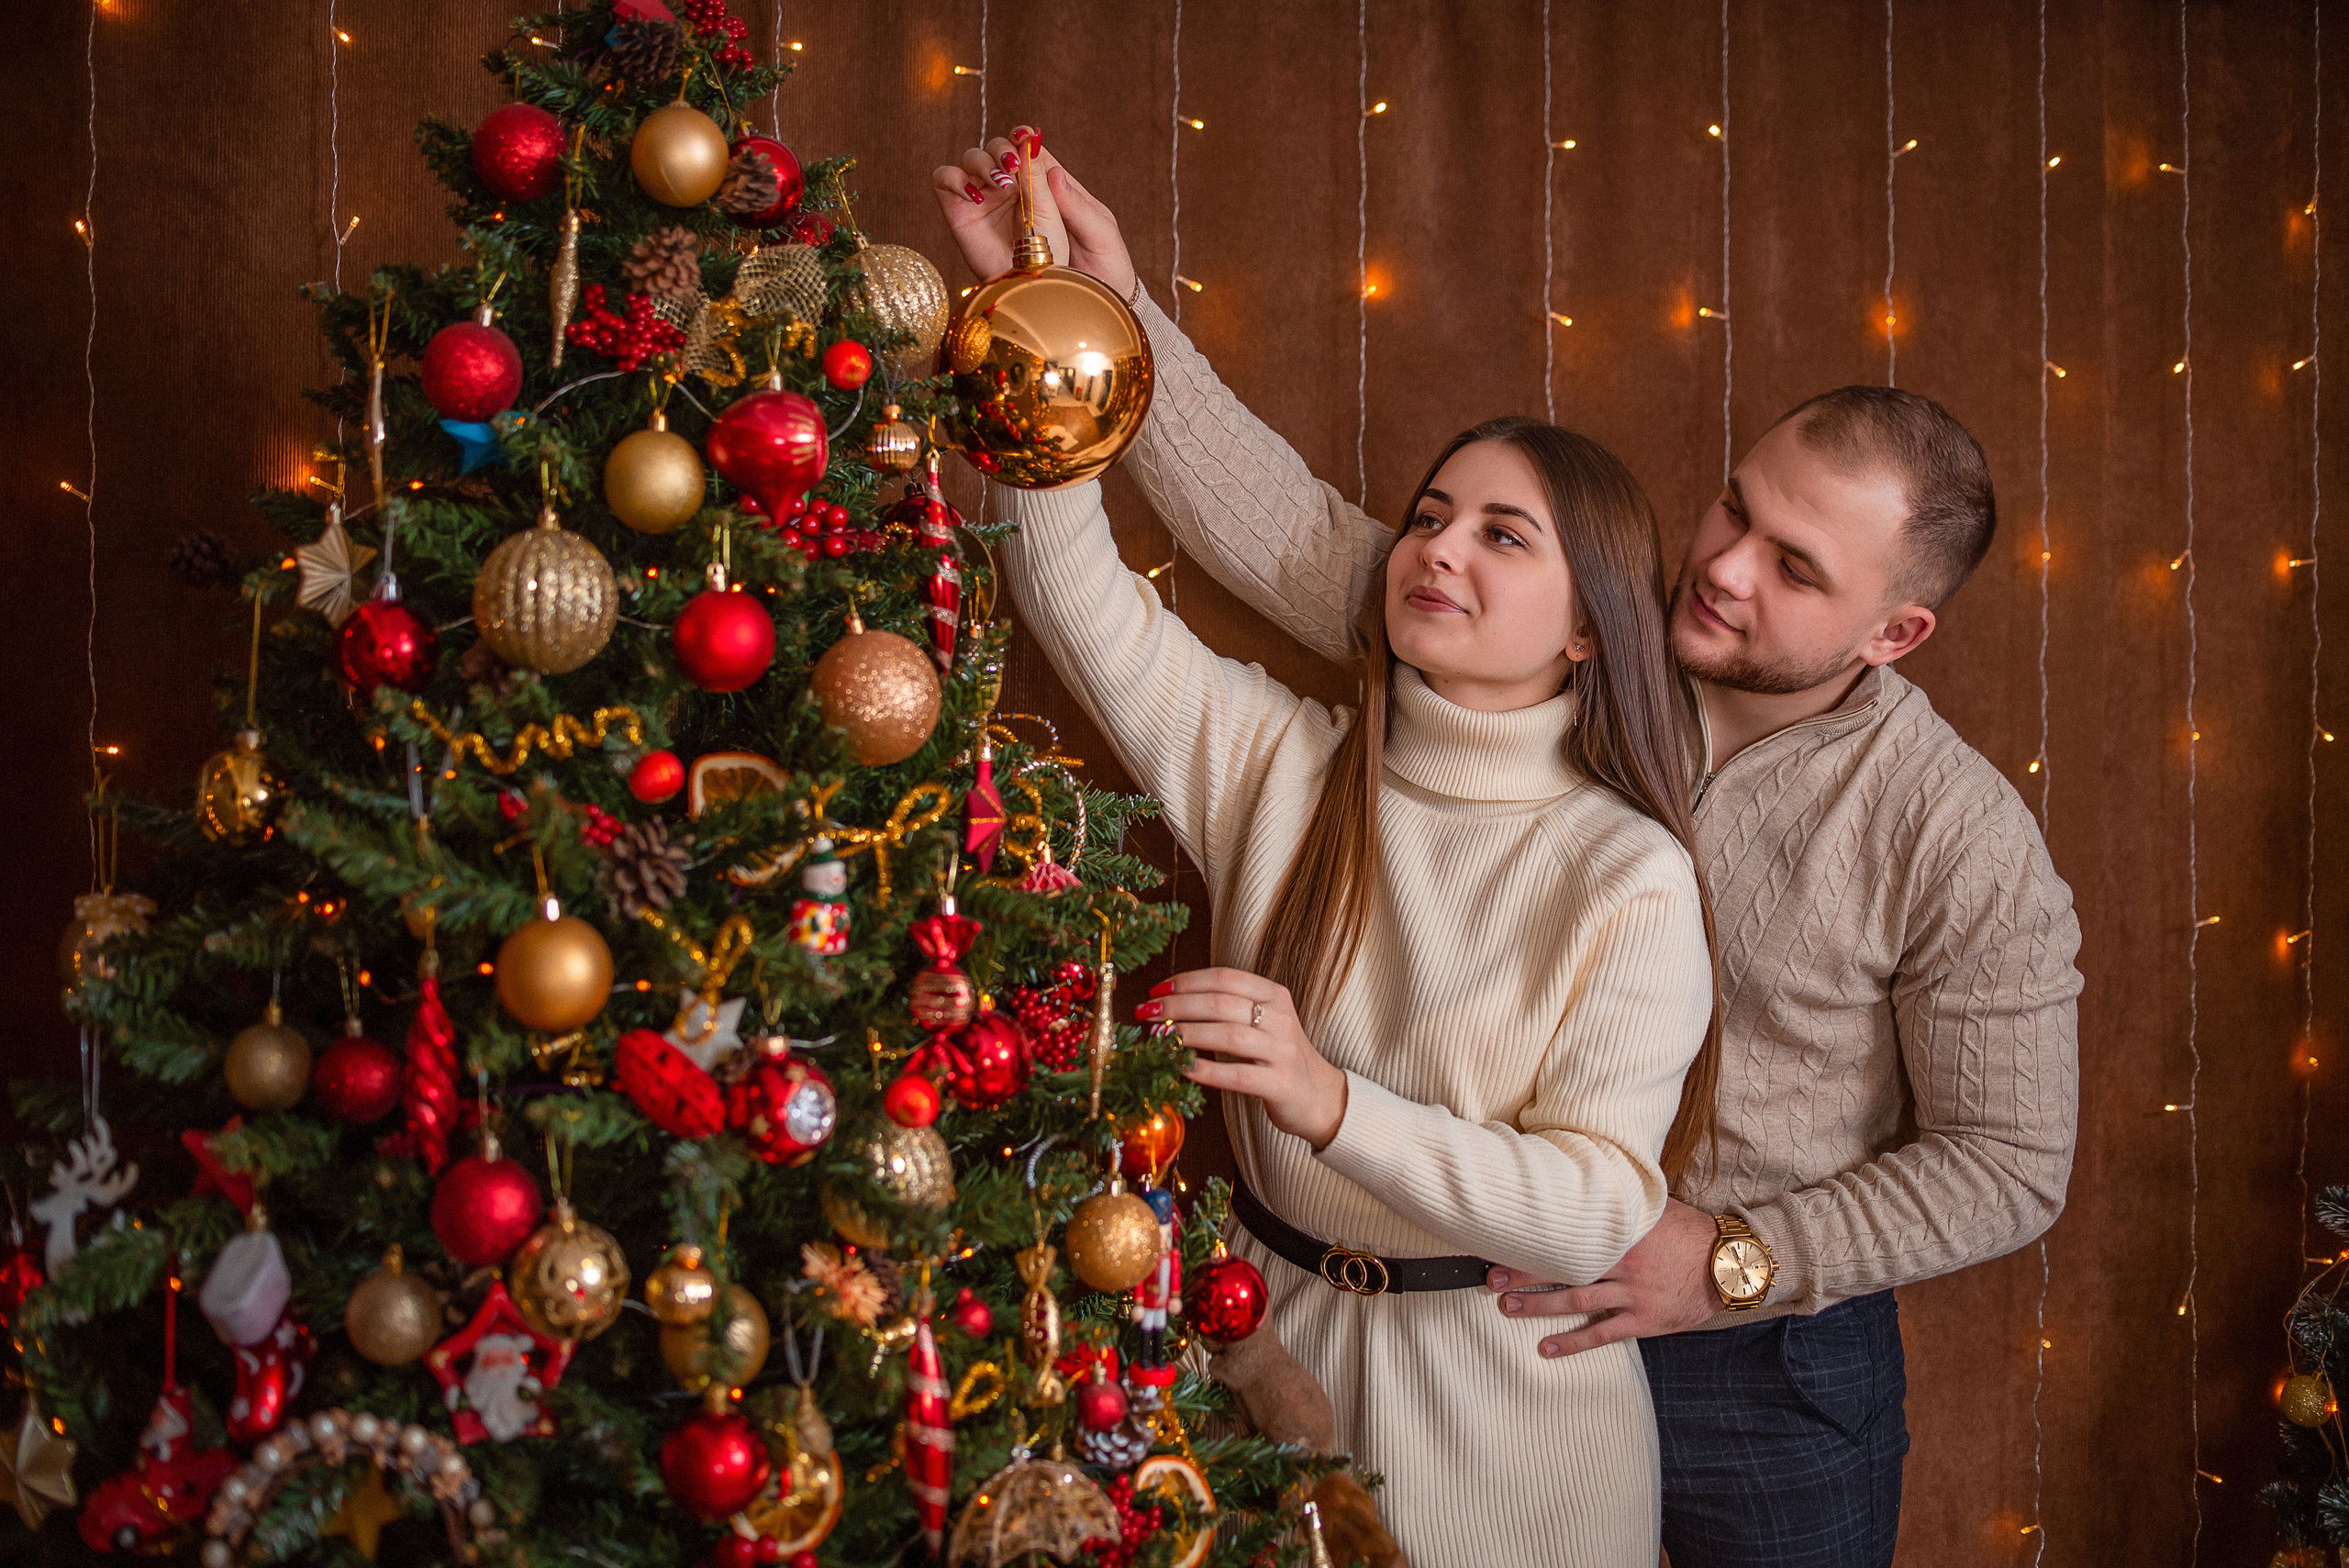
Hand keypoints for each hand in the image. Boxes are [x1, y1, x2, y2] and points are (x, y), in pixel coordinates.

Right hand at [929, 126, 1137, 298]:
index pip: (1027, 147)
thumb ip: (1073, 199)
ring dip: (980, 162)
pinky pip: (946, 183)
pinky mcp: (964, 218)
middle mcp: (1015, 190)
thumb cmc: (1097, 268)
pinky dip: (953, 179)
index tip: (1022, 139)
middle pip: (996, 148)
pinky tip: (974, 195)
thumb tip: (1050, 164)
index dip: (1021, 138)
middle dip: (1000, 150)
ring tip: (998, 184)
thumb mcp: (1097, 232)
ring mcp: (988, 203)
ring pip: (971, 161)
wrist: (1072, 306)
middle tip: (1010, 171)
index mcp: (1048, 185)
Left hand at [1143, 969, 1348, 1149]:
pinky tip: (1183, 1068)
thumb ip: (1227, 1009)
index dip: (1187, 981)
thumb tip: (1170, 1004)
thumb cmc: (1277, 1056)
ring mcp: (1283, 1051)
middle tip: (1146, 1012)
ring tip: (1159, 1039)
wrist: (1318, 1096)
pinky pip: (1237, 1075)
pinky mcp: (1280, 1083)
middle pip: (1221, 1003)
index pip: (1225, 977)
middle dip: (1177, 1006)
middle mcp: (1281, 1018)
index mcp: (1274, 994)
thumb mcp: (1262, 1021)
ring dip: (1187, 1035)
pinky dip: (1206, 1070)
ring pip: (1227, 1035)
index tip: (1156, 990)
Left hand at [1487, 1198, 1721, 1356]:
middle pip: (1563, 1266)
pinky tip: (1545, 1348)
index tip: (1504, 1234)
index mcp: (1622, 1231)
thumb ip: (1623, 1198)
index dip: (1536, 1235)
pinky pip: (1601, 1333)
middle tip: (1491, 1277)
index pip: (1569, 1230)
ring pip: (1575, 1300)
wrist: (1730, 1265)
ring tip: (1506, 1307)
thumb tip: (1591, 1170)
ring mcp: (1632, 1293)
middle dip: (1524, 1272)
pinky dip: (1571, 1343)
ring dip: (1537, 1306)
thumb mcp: (1656, 1204)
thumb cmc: (1690, 1231)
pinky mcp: (1643, 1320)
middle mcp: (1622, 1262)